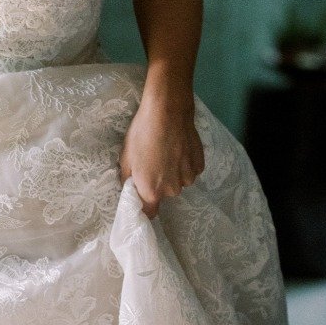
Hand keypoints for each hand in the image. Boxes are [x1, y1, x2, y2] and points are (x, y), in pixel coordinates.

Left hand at [120, 84, 204, 217]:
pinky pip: (189, 171)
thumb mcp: (126, 158)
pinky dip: (185, 164)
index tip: (142, 195)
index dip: (144, 205)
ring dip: (173, 173)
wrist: (168, 111)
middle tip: (153, 163)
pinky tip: (179, 148)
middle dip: (159, 183)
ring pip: (178, 182)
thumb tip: (131, 188)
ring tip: (168, 152)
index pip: (149, 213)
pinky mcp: (200, 165)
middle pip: (164, 194)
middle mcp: (172, 190)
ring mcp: (189, 178)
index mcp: (152, 191)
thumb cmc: (142, 134)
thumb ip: (128, 180)